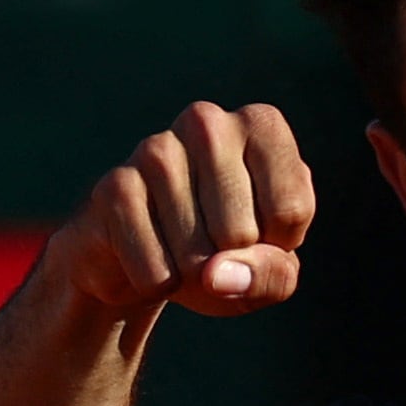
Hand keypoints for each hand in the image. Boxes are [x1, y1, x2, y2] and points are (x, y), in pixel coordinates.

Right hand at [55, 101, 314, 316]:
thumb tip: (215, 274)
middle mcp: (207, 122)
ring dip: (193, 275)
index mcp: (261, 125)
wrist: (147, 259)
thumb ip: (271, 275)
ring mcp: (156, 148)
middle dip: (231, 261)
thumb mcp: (271, 271)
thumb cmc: (227, 253)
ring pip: (196, 255)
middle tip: (215, 243)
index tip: (263, 230)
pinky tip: (151, 257)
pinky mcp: (114, 186)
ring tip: (183, 249)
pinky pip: (155, 270)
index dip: (280, 244)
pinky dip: (159, 284)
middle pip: (241, 232)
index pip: (291, 211)